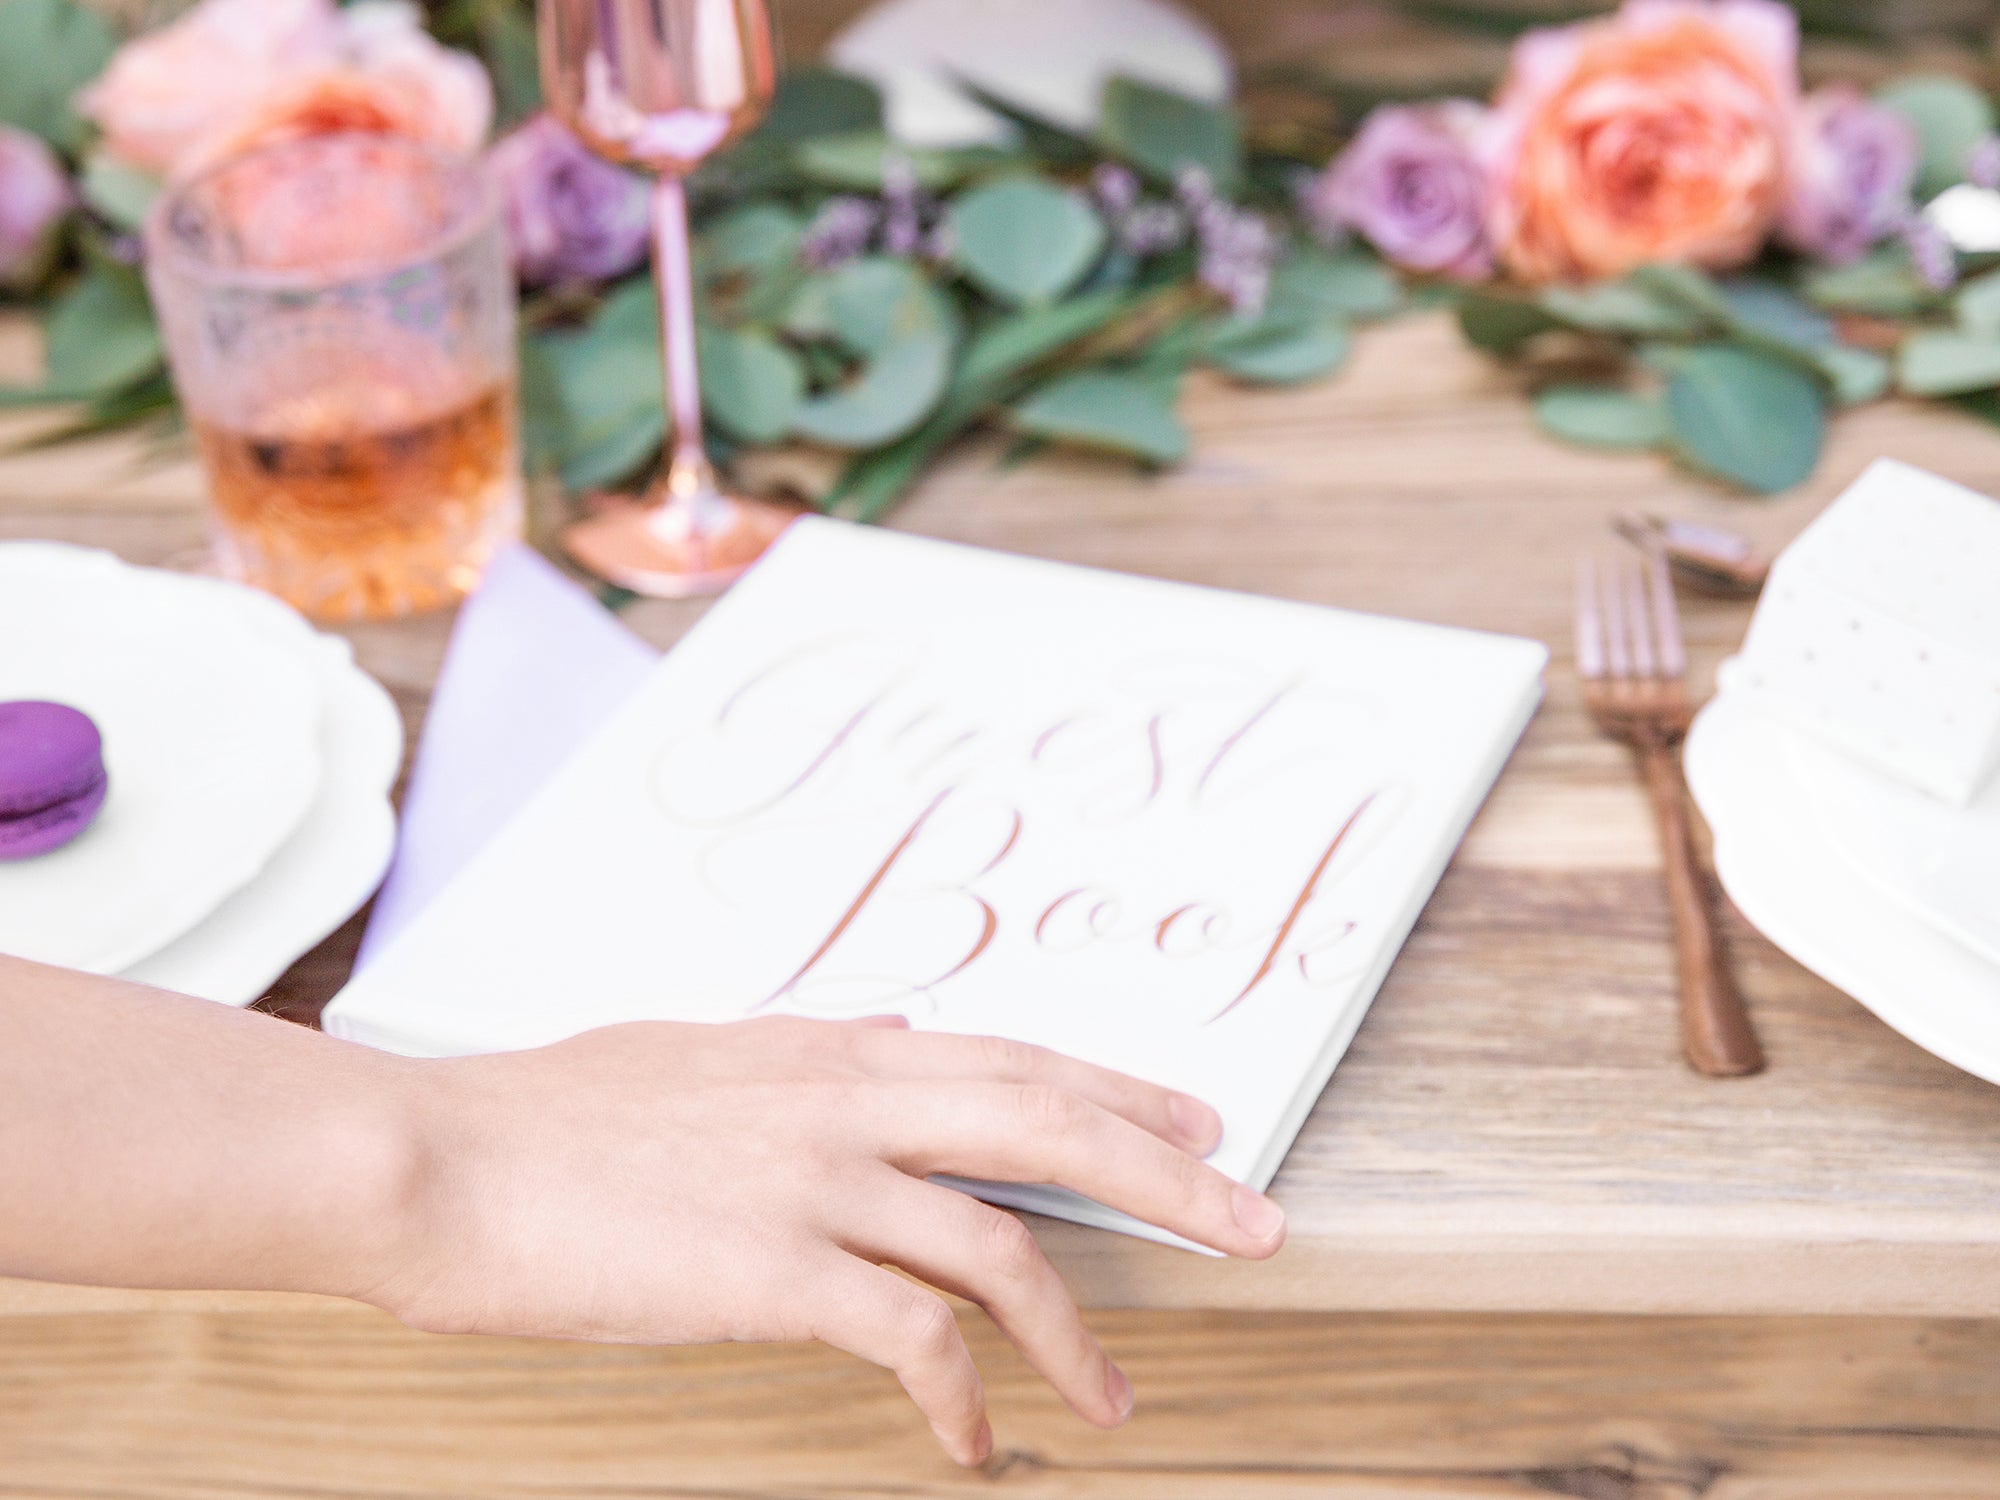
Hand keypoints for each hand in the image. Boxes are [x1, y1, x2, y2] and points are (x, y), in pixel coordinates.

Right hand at [378, 1016, 1284, 1464]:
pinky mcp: (775, 1271)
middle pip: (1049, 1125)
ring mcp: (815, 1182)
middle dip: (1168, 1177)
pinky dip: (963, 1401)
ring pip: (1002, 1246)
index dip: (1115, 1088)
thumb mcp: (692, 1050)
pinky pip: (915, 1344)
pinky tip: (972, 1448)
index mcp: (827, 1048)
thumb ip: (802, 1051)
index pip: (1011, 1057)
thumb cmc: (543, 1113)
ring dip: (1075, 1331)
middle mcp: (843, 1100)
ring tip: (1115, 1397)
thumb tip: (887, 1037)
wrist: (433, 1158)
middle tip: (1257, 1221)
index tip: (1194, 1120)